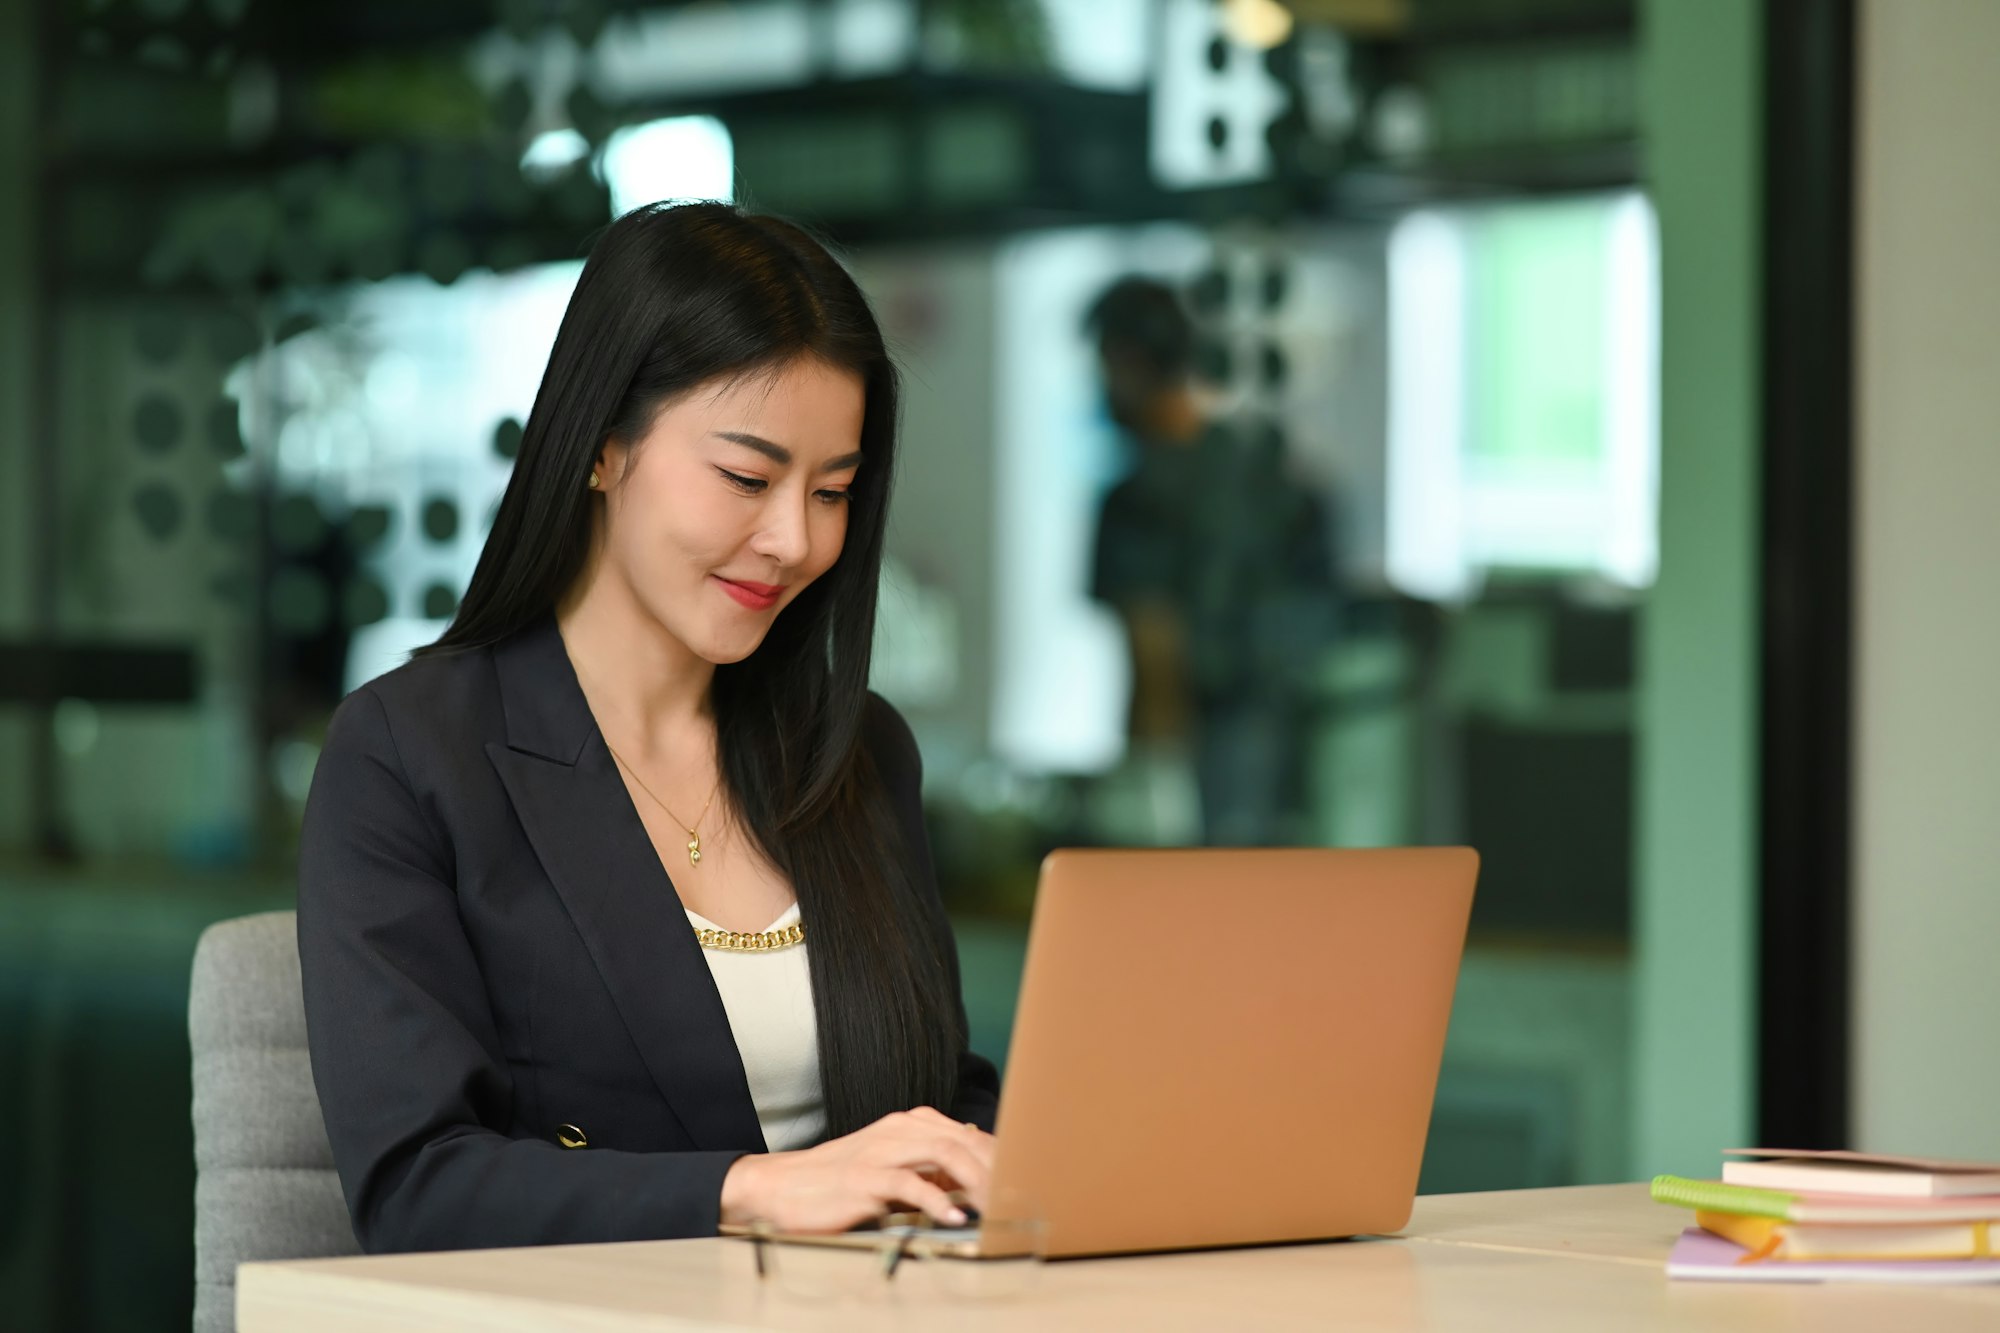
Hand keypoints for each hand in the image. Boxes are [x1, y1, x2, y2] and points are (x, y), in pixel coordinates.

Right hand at [719, 1107, 993, 1233]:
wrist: (781, 1186)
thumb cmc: (837, 1182)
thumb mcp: (889, 1169)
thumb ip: (928, 1170)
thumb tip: (971, 1180)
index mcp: (906, 1125)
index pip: (966, 1133)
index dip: (998, 1156)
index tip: (1023, 1178)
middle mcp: (897, 1131)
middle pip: (962, 1139)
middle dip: (996, 1167)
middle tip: (1017, 1195)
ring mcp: (880, 1152)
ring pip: (943, 1153)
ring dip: (976, 1179)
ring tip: (996, 1204)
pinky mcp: (864, 1179)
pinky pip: (909, 1184)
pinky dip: (936, 1200)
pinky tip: (955, 1216)